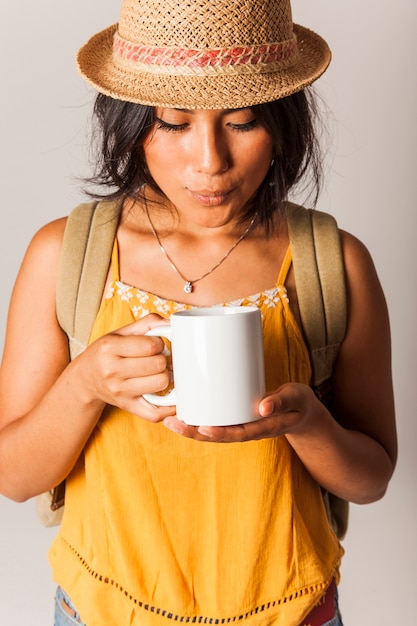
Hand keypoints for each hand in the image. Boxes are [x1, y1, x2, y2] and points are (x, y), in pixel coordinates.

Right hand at [79, 314, 175, 421]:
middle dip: (163, 359)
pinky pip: (154, 413)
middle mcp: (112, 370)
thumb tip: (171, 323)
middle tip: (157, 358)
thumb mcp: (120, 333)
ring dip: (165, 376)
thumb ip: (147, 323)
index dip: (159, 343)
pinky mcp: (126, 406)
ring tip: (158, 372)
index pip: (150, 345)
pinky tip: (171, 397)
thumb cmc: (107, 353)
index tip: (155, 345)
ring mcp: (119, 391)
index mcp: (109, 348)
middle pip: (158, 364)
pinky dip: (168, 407)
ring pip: (160, 383)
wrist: (85, 379)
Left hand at [163, 382, 322, 441]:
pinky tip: (184, 412)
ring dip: (190, 428)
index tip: (200, 428)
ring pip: (213, 431)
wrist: (302, 413)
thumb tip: (263, 407)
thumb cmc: (299, 404)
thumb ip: (281, 401)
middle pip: (217, 436)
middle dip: (193, 432)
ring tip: (169, 420)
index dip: (219, 433)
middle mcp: (248, 429)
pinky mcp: (236, 418)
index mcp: (263, 427)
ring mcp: (240, 426)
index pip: (238, 434)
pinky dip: (198, 420)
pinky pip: (216, 423)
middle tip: (170, 422)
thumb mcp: (296, 398)